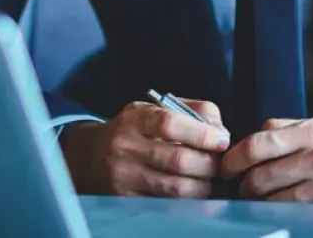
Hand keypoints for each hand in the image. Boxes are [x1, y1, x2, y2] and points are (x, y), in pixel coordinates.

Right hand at [59, 99, 229, 197]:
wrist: (91, 155)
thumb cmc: (136, 128)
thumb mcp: (157, 108)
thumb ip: (193, 111)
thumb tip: (220, 130)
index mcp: (136, 117)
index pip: (170, 124)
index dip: (201, 134)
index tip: (222, 140)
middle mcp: (126, 146)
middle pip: (178, 160)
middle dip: (208, 164)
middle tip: (220, 164)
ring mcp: (124, 176)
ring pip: (174, 188)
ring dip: (202, 186)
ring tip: (210, 179)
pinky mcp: (126, 199)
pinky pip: (165, 204)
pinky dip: (187, 201)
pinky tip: (195, 193)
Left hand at [220, 118, 312, 202]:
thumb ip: (284, 131)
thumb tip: (245, 144)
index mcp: (312, 129)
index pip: (257, 144)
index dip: (234, 159)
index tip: (226, 168)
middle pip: (260, 175)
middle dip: (244, 186)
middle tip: (243, 190)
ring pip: (272, 197)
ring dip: (260, 202)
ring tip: (263, 200)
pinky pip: (291, 211)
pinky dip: (280, 212)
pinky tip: (283, 207)